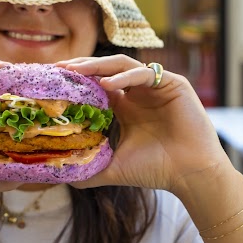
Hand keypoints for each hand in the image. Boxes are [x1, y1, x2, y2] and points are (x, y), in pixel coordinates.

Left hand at [56, 55, 230, 194]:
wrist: (190, 175)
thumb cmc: (156, 170)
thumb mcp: (114, 168)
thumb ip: (89, 168)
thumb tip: (59, 176)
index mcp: (125, 107)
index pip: (96, 84)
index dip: (75, 80)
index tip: (52, 81)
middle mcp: (138, 93)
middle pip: (105, 69)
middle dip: (81, 66)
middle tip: (59, 68)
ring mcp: (155, 86)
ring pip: (122, 66)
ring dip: (98, 66)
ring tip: (77, 70)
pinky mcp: (173, 84)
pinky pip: (144, 73)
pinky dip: (124, 77)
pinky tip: (107, 85)